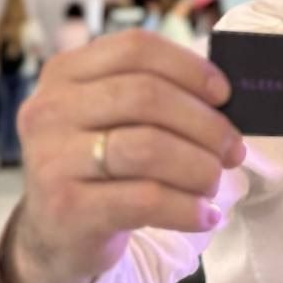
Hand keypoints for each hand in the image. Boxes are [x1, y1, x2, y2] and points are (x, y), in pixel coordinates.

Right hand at [1, 29, 242, 282]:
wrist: (54, 234)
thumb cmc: (99, 165)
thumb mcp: (111, 118)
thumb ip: (155, 96)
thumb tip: (228, 97)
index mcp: (65, 72)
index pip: (136, 48)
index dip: (190, 67)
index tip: (224, 95)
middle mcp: (50, 109)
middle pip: (146, 96)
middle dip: (204, 123)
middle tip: (233, 149)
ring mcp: (52, 159)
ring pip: (148, 148)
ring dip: (199, 167)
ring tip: (215, 182)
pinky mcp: (66, 208)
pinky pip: (144, 200)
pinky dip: (186, 208)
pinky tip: (205, 215)